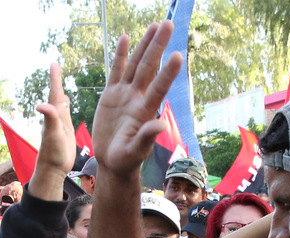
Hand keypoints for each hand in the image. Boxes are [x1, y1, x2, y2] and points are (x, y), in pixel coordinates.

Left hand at [34, 63, 74, 175]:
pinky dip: (66, 106)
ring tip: (58, 81)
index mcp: (54, 116)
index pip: (55, 93)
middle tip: (55, 67)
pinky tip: (66, 104)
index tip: (53, 64)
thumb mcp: (53, 134)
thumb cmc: (53, 154)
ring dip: (60, 92)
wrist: (53, 169)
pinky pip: (65, 114)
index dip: (55, 79)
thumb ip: (50, 119)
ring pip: (60, 104)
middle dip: (56, 81)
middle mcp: (56, 118)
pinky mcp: (64, 132)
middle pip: (57, 95)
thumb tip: (41, 105)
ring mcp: (59, 125)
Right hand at [91, 23, 182, 179]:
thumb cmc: (126, 160)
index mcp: (144, 111)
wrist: (112, 161)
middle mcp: (137, 98)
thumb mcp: (135, 151)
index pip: (158, 87)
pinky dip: (122, 55)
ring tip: (154, 26)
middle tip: (169, 24)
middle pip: (149, 67)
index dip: (167, 72)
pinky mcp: (111, 95)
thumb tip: (161, 124)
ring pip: (136, 64)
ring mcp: (125, 95)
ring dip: (145, 44)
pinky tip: (126, 38)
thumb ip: (146, 137)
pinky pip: (117, 71)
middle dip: (158, 45)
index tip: (178, 54)